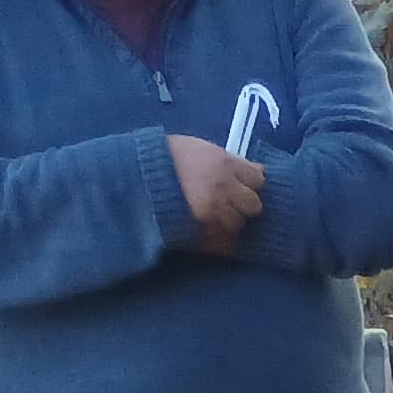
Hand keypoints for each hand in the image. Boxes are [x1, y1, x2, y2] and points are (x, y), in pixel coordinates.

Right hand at [168, 135, 264, 252]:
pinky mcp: (204, 233)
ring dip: (229, 222)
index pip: (259, 178)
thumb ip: (228, 160)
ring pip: (239, 225)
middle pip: (254, 205)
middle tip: (228, 202)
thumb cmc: (164, 159)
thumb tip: (259, 170)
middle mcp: (224, 189)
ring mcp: (215, 213)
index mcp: (224, 164)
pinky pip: (227, 243)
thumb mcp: (198, 148)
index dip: (249, 182)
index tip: (240, 183)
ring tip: (212, 216)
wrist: (134, 179)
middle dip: (243, 204)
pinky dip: (221, 239)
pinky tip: (209, 230)